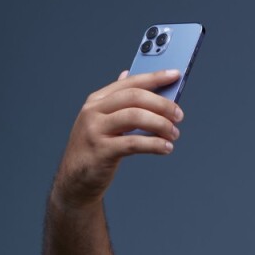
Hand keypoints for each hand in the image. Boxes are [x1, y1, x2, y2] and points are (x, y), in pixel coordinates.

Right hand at [50, 68, 183, 209]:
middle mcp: (94, 111)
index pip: (130, 82)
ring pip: (135, 117)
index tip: (175, 75)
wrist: (75, 180)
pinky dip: (154, 144)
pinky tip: (166, 148)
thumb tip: (129, 75)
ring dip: (160, 124)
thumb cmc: (94, 150)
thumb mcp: (102, 121)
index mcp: (97, 100)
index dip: (154, 77)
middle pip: (134, 97)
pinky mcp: (102, 151)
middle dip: (162, 104)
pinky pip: (134, 143)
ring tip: (174, 133)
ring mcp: (96, 130)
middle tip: (179, 115)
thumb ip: (117, 101)